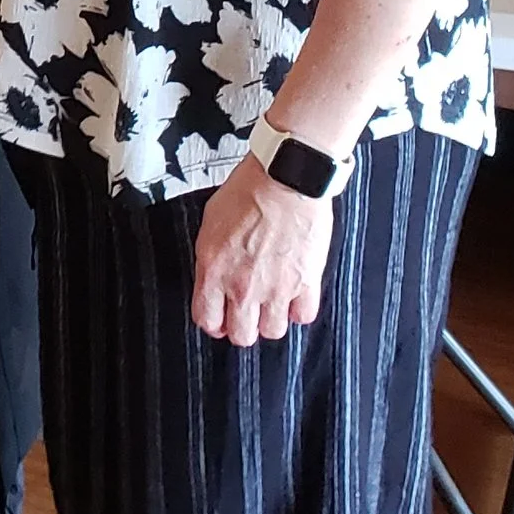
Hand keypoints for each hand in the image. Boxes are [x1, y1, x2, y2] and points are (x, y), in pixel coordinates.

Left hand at [191, 156, 335, 344]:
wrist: (285, 178)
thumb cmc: (248, 191)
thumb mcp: (210, 223)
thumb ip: (210, 258)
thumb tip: (211, 279)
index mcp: (215, 270)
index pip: (207, 320)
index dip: (212, 322)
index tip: (218, 317)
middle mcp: (244, 286)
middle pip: (241, 336)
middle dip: (240, 327)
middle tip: (245, 313)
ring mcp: (276, 288)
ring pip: (272, 332)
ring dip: (270, 320)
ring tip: (270, 303)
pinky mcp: (306, 283)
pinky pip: (303, 316)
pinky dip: (298, 311)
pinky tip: (293, 297)